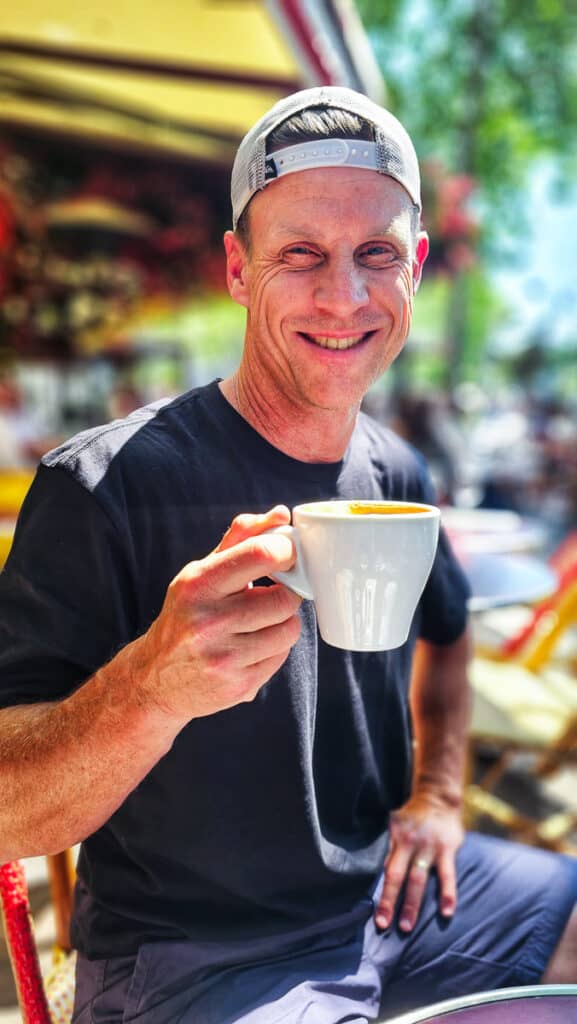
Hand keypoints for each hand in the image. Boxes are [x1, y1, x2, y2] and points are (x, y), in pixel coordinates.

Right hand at [131, 505, 301, 723]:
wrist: (154, 679)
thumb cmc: (186, 614)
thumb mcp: (202, 572)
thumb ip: (242, 538)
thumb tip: (281, 514)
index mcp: (198, 584)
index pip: (259, 554)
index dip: (286, 551)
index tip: (288, 555)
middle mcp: (208, 621)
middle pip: (283, 598)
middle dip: (287, 593)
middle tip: (275, 592)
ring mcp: (224, 657)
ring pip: (289, 629)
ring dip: (283, 622)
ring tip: (261, 621)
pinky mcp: (239, 685)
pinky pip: (282, 656)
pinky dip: (276, 648)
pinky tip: (253, 645)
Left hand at [374, 791, 463, 932]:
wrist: (438, 797)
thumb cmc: (413, 818)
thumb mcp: (396, 826)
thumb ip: (390, 848)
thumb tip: (376, 874)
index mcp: (394, 838)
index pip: (384, 869)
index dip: (379, 892)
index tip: (375, 915)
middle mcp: (409, 843)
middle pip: (396, 876)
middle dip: (390, 902)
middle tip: (385, 925)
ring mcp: (428, 846)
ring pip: (418, 879)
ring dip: (412, 904)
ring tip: (407, 926)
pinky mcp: (447, 848)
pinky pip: (448, 875)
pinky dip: (447, 894)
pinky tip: (446, 911)